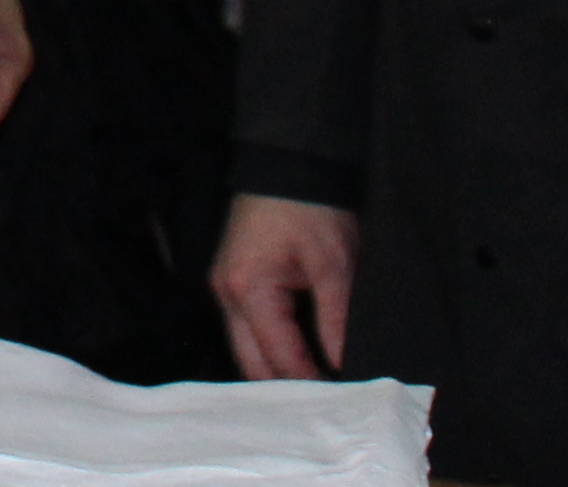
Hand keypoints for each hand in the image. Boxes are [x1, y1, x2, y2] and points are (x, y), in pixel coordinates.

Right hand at [212, 193, 358, 383]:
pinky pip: (248, 331)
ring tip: (317, 384)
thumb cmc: (311, 208)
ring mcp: (224, 289)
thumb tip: (343, 366)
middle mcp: (227, 295)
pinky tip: (299, 358)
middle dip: (287, 387)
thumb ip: (336, 320)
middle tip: (327, 402)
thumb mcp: (335, 265)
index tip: (340, 401)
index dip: (311, 383)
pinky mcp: (232, 283)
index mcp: (249, 289)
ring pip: (247, 350)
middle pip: (252, 364)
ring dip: (278, 369)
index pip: (279, 356)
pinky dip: (272, 348)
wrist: (288, 165)